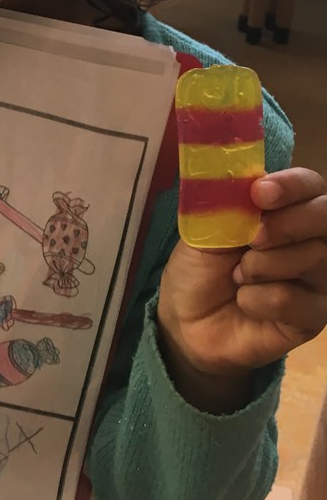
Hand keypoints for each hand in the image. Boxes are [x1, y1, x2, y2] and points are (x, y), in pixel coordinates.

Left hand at [157, 168, 326, 410]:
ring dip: (263, 265)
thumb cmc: (199, 267)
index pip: (309, 185)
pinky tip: (244, 302)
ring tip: (237, 276)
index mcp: (285, 210)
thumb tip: (248, 178)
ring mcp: (317, 279)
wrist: (186, 320)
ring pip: (314, 257)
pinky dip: (259, 299)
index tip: (260, 193)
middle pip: (325, 216)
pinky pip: (297, 299)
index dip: (292, 185)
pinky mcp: (313, 317)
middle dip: (286, 224)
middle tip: (252, 238)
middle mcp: (311, 240)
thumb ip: (228, 201)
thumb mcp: (204, 227)